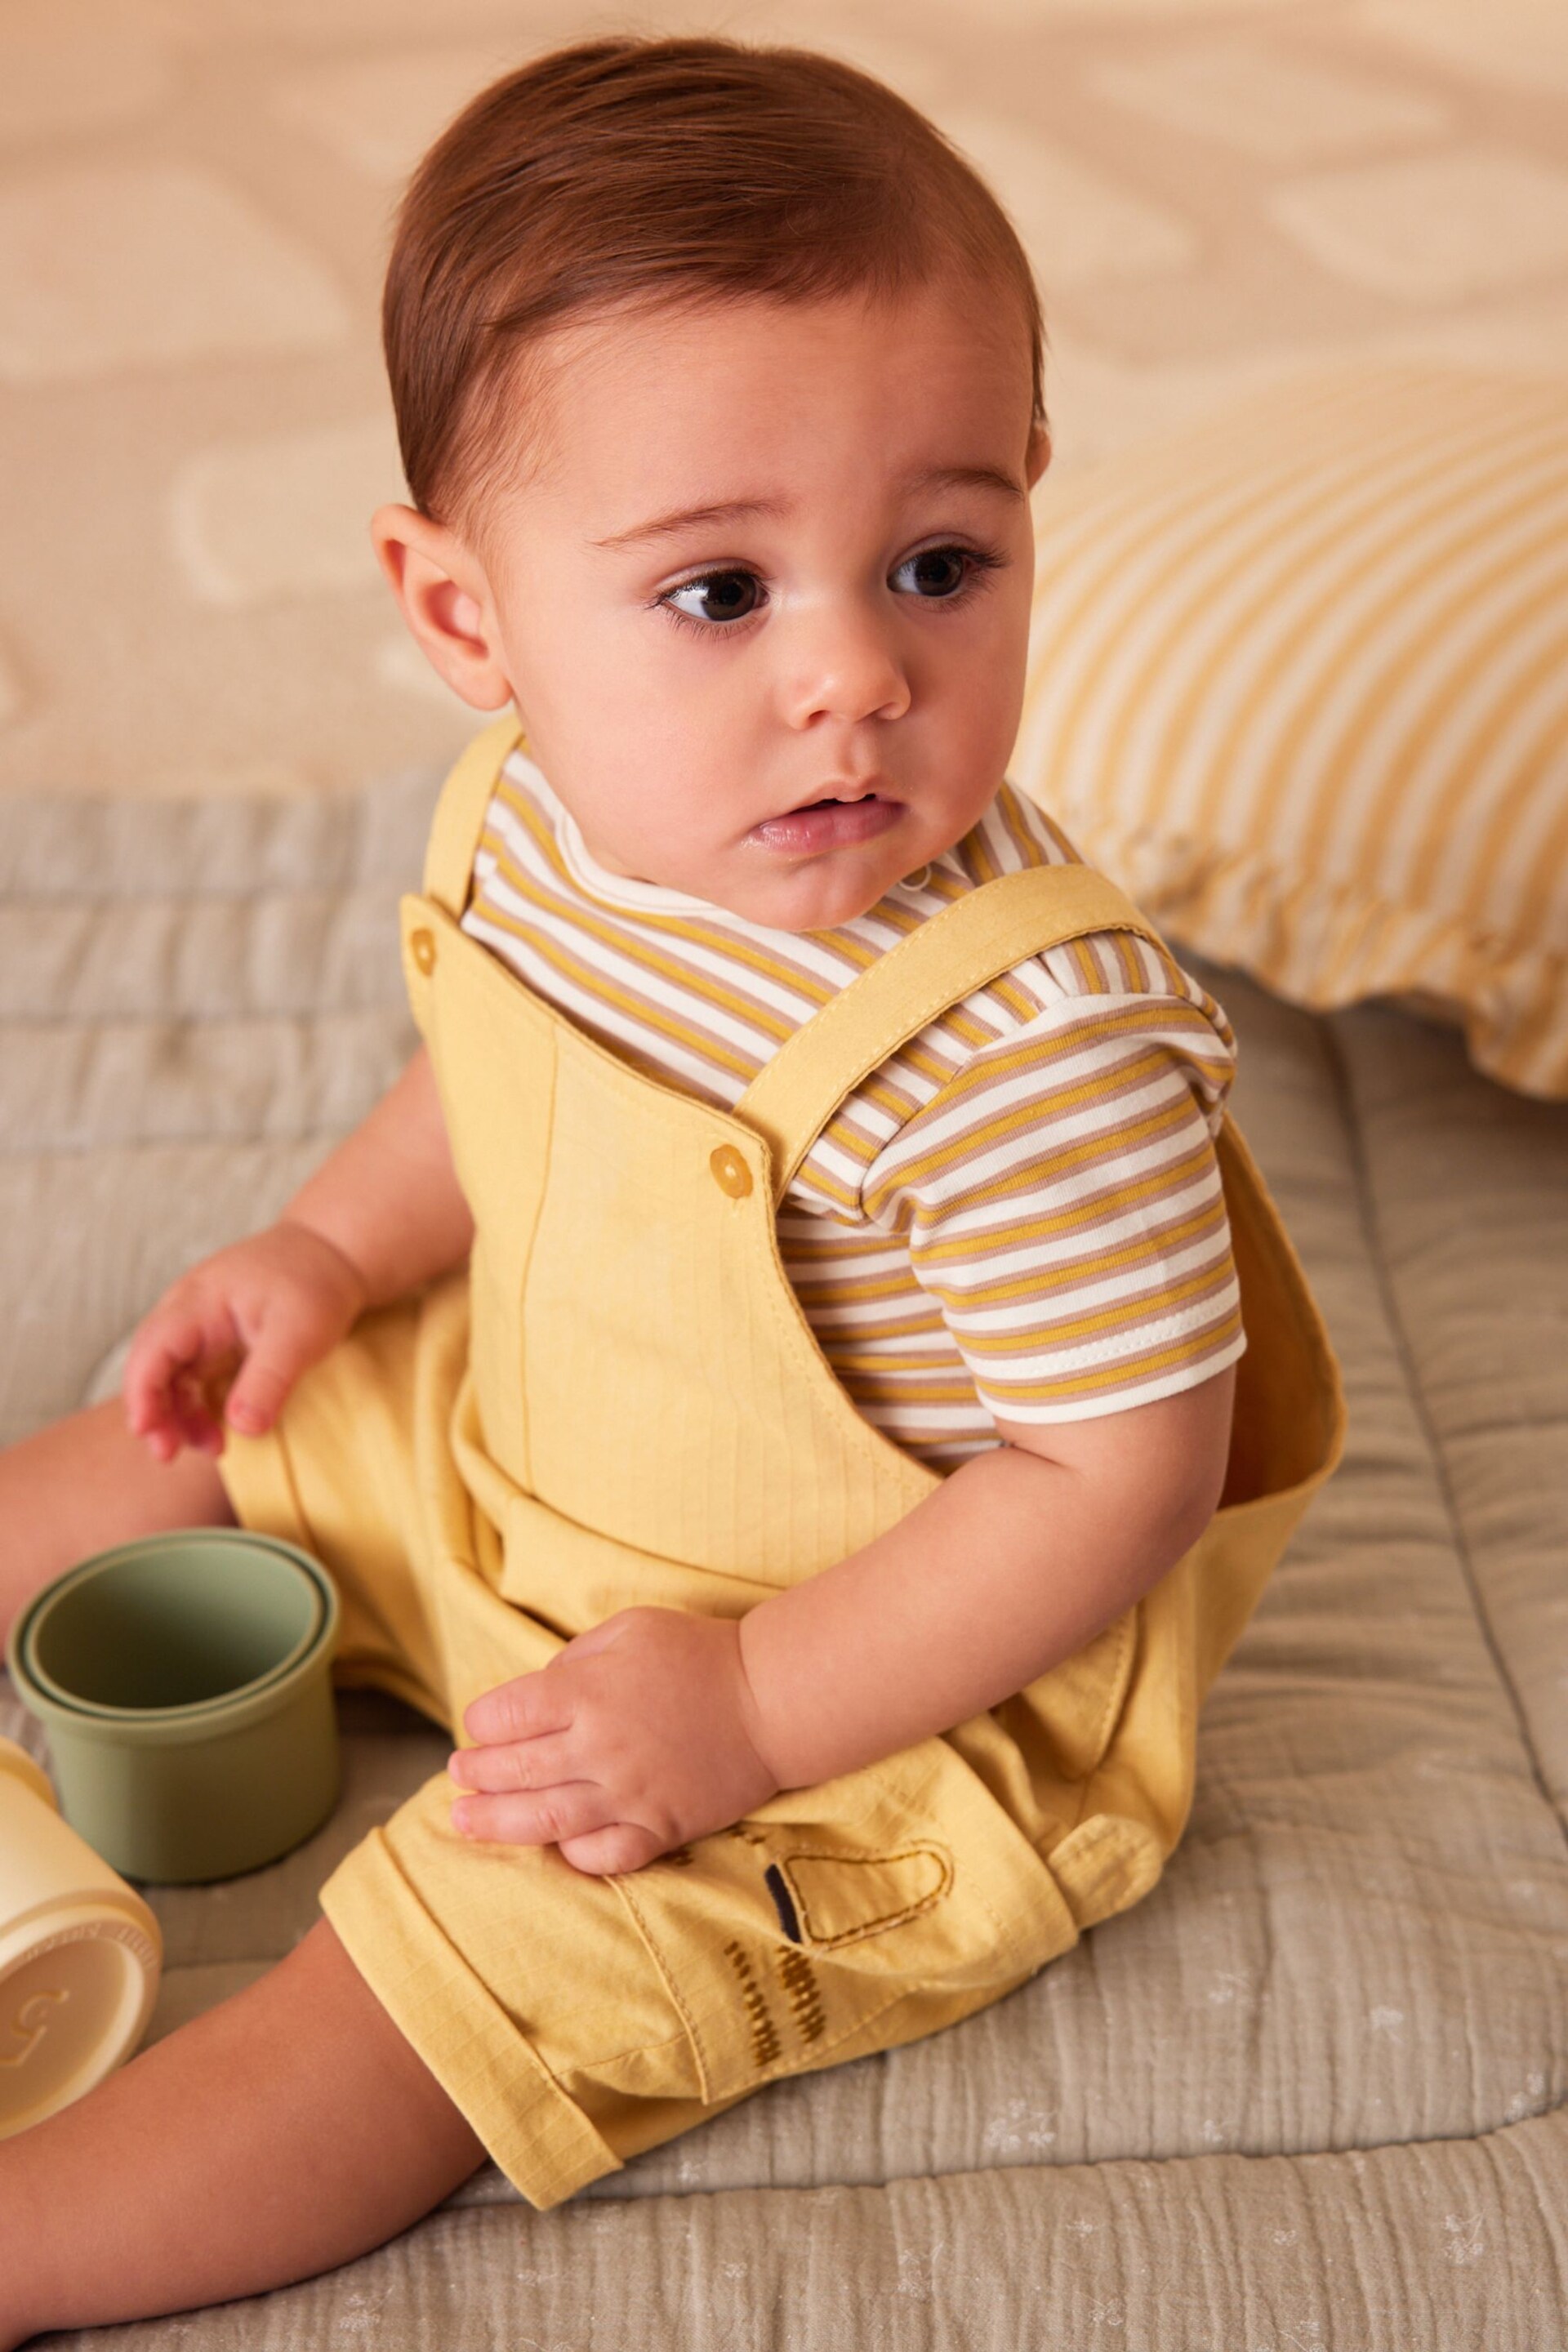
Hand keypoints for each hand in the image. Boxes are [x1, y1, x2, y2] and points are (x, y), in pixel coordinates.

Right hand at [122, 1220, 368, 1462]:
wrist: (332, 1253)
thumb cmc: (315, 1283)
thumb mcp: (299, 1332)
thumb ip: (269, 1378)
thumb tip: (242, 1427)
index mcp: (198, 1300)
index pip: (153, 1349)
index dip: (142, 1392)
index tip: (146, 1431)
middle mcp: (187, 1312)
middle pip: (150, 1366)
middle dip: (154, 1412)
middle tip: (169, 1455)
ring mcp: (198, 1327)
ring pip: (169, 1377)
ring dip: (179, 1415)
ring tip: (213, 1448)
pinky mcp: (214, 1342)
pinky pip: (191, 1379)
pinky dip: (198, 1407)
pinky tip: (220, 1432)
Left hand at [447, 1607, 781, 1875]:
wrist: (771, 1699)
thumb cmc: (698, 1654)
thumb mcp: (630, 1628)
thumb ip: (575, 1659)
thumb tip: (538, 1693)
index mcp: (586, 1691)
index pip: (504, 1715)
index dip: (481, 1722)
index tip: (479, 1726)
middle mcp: (598, 1748)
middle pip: (512, 1771)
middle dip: (474, 1774)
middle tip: (458, 1776)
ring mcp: (628, 1795)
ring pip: (542, 1821)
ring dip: (495, 1823)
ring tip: (464, 1821)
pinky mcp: (659, 1828)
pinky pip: (602, 1856)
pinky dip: (571, 1856)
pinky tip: (553, 1846)